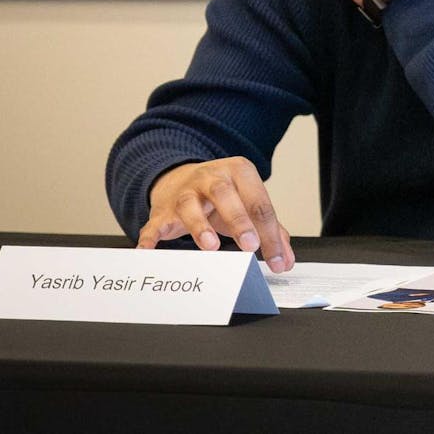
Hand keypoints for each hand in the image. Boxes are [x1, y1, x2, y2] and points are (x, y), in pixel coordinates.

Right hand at [137, 157, 294, 272]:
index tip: (277, 260)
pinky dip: (151, 237)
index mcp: (240, 173)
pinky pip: (155, 223)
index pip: (259, 204)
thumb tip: (285, 260)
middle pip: (225, 195)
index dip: (270, 233)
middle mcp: (211, 178)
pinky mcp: (162, 210)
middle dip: (239, 221)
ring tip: (211, 247)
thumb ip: (271, 231)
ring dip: (200, 226)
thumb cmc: (222, 197)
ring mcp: (184, 192)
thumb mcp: (248, 205)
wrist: (181, 178)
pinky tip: (149, 250)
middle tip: (251, 246)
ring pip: (189, 205)